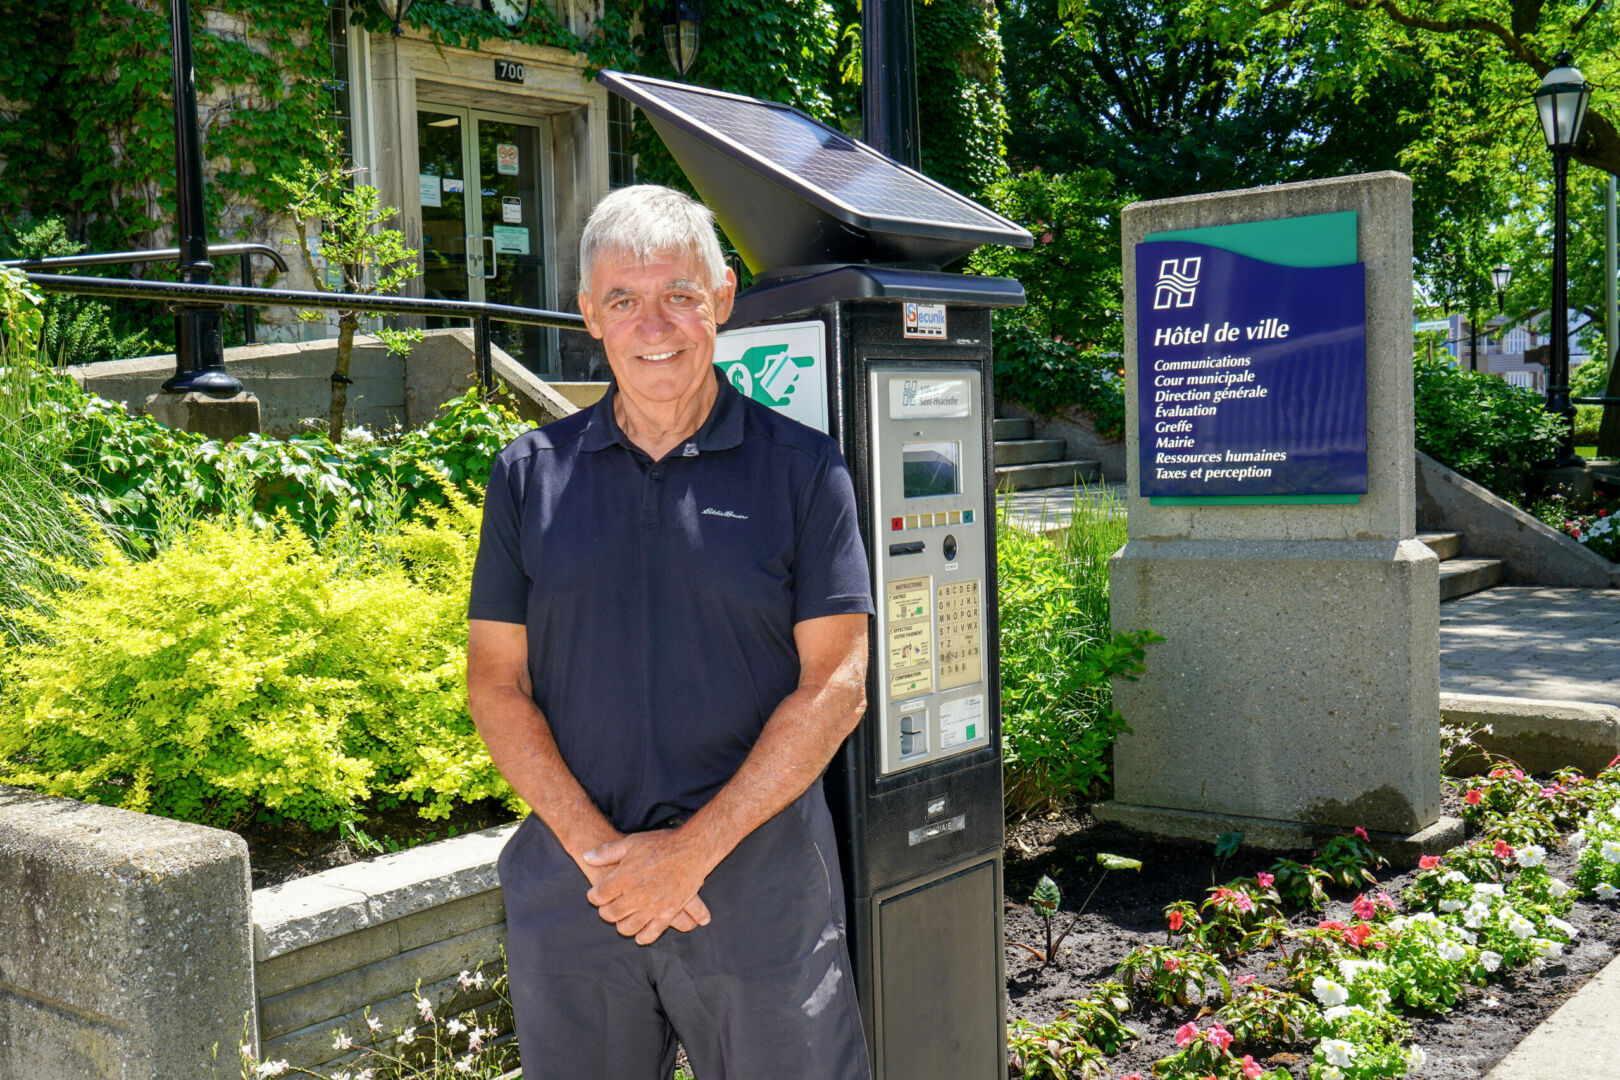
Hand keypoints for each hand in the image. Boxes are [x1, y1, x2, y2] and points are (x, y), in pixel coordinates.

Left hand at [582, 828, 715, 944]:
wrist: (693, 849)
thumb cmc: (662, 844)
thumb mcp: (631, 842)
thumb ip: (607, 852)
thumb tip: (586, 857)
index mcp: (624, 877)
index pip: (598, 896)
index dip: (594, 895)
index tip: (596, 894)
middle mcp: (636, 895)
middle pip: (610, 913)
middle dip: (605, 911)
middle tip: (608, 906)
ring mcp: (652, 907)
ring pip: (627, 927)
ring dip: (621, 924)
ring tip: (622, 918)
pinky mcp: (667, 913)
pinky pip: (651, 933)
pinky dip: (642, 937)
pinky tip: (639, 934)